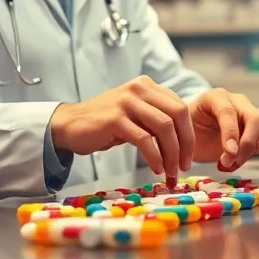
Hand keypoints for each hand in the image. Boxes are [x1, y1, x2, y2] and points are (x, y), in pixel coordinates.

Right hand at [49, 75, 194, 180]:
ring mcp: (127, 102)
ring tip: (170, 172)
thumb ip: (157, 120)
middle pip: (178, 114)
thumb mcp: (135, 115)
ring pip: (164, 127)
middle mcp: (139, 88)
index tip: (189, 157)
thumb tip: (184, 143)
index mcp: (147, 86)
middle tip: (184, 167)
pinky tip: (156, 168)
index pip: (180, 107)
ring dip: (172, 153)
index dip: (189, 134)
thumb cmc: (104, 124)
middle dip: (186, 144)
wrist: (69, 125)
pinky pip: (144, 139)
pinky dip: (155, 157)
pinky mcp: (115, 118)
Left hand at [188, 88, 258, 170]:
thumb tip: (214, 152)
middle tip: (232, 161)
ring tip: (241, 160)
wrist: (195, 133)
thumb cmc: (189, 131)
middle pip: (253, 117)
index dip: (231, 134)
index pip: (228, 112)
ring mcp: (250, 111)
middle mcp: (237, 101)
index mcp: (216, 97)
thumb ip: (197, 137)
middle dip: (246, 144)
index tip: (229, 154)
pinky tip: (247, 156)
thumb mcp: (186, 131)